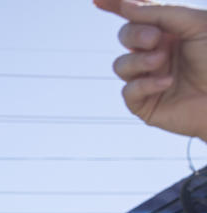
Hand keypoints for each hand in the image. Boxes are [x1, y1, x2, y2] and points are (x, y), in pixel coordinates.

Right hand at [95, 0, 206, 140]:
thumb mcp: (195, 25)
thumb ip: (160, 13)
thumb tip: (127, 5)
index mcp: (169, 31)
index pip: (137, 15)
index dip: (115, 5)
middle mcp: (156, 53)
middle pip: (126, 36)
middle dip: (134, 35)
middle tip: (154, 39)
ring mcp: (148, 79)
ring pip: (121, 65)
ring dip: (139, 61)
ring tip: (161, 61)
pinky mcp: (144, 105)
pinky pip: (128, 91)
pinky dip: (145, 84)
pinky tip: (167, 82)